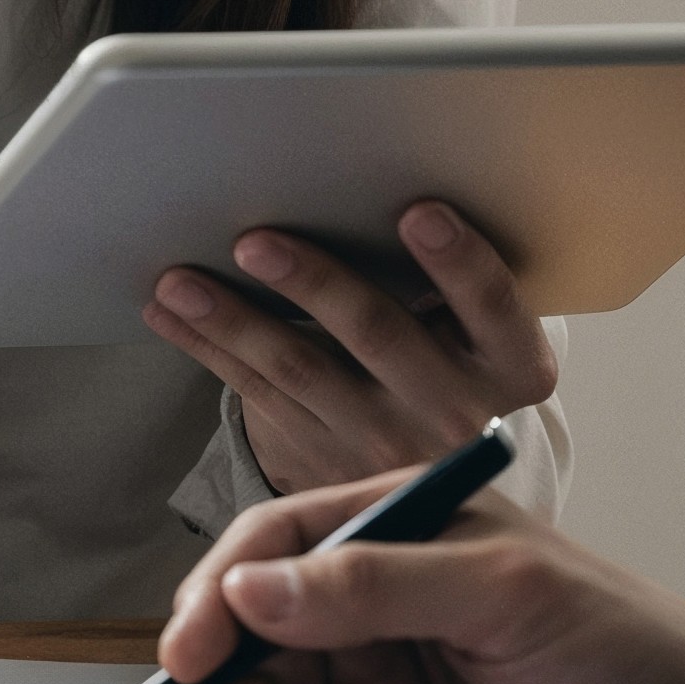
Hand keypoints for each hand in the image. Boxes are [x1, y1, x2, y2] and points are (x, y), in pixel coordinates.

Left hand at [145, 200, 556, 489]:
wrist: (455, 490)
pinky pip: (260, 398)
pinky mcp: (329, 460)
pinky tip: (170, 314)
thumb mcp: (494, 341)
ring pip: (302, 372)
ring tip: (180, 279)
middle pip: (380, 335)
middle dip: (314, 285)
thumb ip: (460, 290)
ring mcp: (388, 443)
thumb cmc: (470, 367)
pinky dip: (211, 351)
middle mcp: (456, 410)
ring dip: (233, 321)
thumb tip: (380, 193)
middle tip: (256, 241)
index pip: (492, 305)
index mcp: (514, 365)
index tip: (418, 210)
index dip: (457, 260)